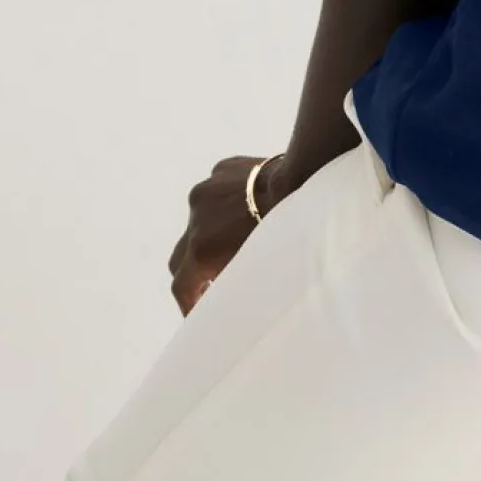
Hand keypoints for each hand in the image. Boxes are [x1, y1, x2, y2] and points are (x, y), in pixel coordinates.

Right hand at [167, 153, 287, 315]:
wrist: (300, 184)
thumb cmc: (286, 235)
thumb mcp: (252, 267)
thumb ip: (227, 277)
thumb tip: (221, 288)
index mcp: (201, 250)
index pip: (181, 286)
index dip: (188, 303)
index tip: (198, 312)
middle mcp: (195, 218)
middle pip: (180, 255)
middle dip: (193, 272)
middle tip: (211, 283)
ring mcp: (205, 189)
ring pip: (198, 220)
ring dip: (209, 233)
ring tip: (233, 238)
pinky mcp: (221, 169)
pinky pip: (215, 193)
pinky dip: (223, 204)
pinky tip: (246, 206)